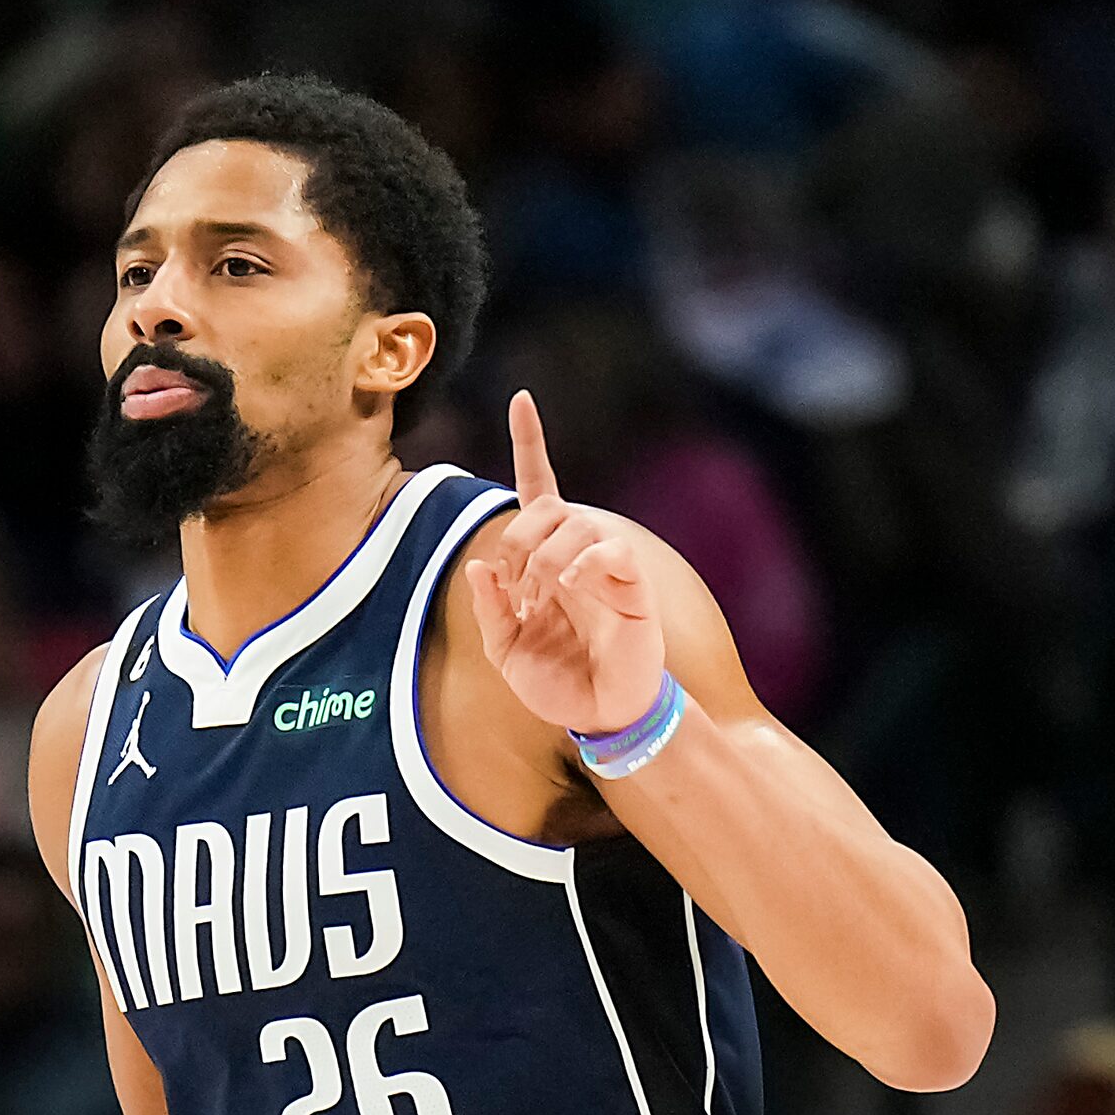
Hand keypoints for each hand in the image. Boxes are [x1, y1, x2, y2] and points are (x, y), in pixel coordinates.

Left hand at [463, 391, 665, 735]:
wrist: (599, 715)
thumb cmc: (556, 681)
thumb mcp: (504, 649)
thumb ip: (489, 608)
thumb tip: (480, 565)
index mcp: (545, 559)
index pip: (538, 487)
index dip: (530, 443)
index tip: (522, 400)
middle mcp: (577, 553)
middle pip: (548, 507)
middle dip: (519, 541)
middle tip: (516, 590)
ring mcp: (607, 567)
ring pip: (577, 524)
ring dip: (546, 556)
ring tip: (541, 599)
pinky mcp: (634, 586)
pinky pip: (613, 551)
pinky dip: (586, 562)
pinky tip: (570, 586)